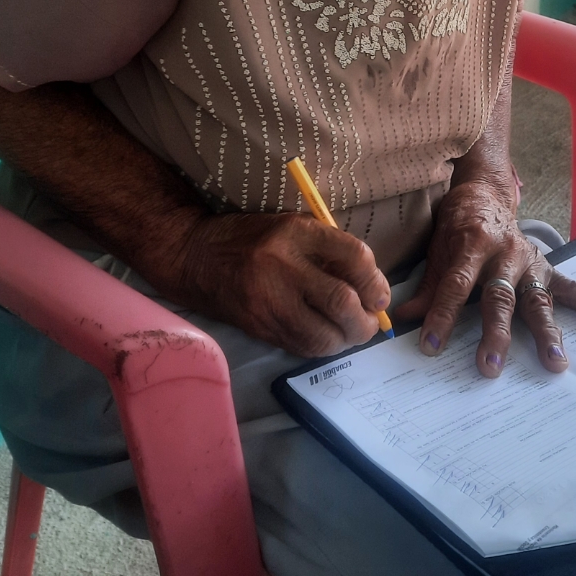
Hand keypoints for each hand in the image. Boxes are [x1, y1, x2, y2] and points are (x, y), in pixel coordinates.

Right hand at [172, 209, 390, 356]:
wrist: (195, 257)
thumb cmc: (252, 238)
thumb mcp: (294, 228)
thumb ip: (331, 251)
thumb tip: (373, 289)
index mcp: (297, 232)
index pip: (354, 256)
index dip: (376, 281)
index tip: (380, 294)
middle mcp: (283, 265)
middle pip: (341, 302)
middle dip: (365, 319)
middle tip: (370, 320)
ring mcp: (268, 300)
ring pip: (323, 335)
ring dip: (346, 340)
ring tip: (350, 333)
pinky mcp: (258, 327)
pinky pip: (302, 347)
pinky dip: (322, 347)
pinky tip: (325, 337)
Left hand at [395, 179, 575, 377]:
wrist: (485, 194)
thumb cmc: (457, 228)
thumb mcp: (437, 253)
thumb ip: (425, 289)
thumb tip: (398, 321)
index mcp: (472, 245)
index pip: (455, 286)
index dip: (441, 316)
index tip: (430, 346)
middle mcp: (505, 254)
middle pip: (500, 298)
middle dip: (495, 333)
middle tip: (490, 366)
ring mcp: (530, 262)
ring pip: (537, 300)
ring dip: (546, 332)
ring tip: (556, 362)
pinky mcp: (547, 267)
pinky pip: (573, 287)